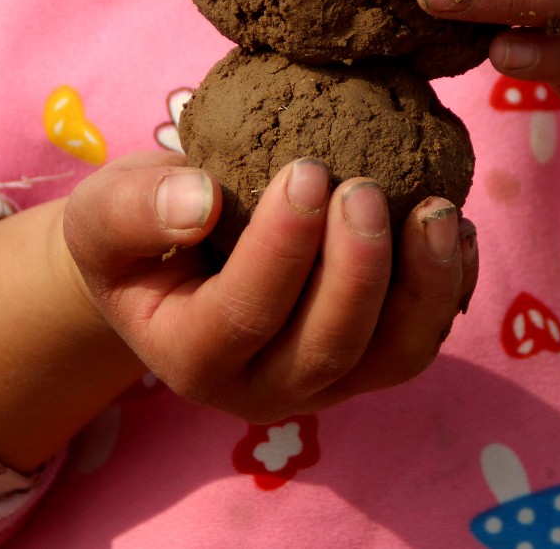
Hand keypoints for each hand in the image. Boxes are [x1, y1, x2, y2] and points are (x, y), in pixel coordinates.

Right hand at [63, 152, 478, 424]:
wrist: (167, 262)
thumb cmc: (137, 230)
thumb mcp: (103, 213)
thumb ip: (133, 210)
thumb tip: (200, 200)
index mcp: (190, 357)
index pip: (244, 314)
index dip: (283, 247)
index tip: (306, 170)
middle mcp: (261, 389)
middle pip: (327, 347)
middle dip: (358, 268)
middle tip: (364, 187)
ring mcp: (324, 383)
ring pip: (392, 358)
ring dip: (425, 287)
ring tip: (436, 211)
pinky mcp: (369, 364)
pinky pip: (421, 342)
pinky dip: (450, 290)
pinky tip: (456, 229)